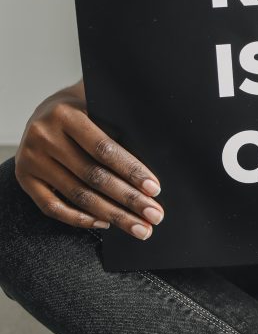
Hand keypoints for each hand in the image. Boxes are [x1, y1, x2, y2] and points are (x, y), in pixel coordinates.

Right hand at [15, 83, 164, 238]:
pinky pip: (52, 207)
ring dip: (113, 215)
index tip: (154, 189)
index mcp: (66, 114)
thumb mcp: (98, 105)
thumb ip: (119, 124)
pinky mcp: (24, 178)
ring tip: (139, 227)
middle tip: (154, 215)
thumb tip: (156, 155)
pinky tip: (106, 223)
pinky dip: (80, 219)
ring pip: (77, 196)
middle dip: (128, 199)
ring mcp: (31, 159)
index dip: (131, 171)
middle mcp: (44, 136)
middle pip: (93, 176)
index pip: (104, 148)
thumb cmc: (82, 110)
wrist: (44, 112)